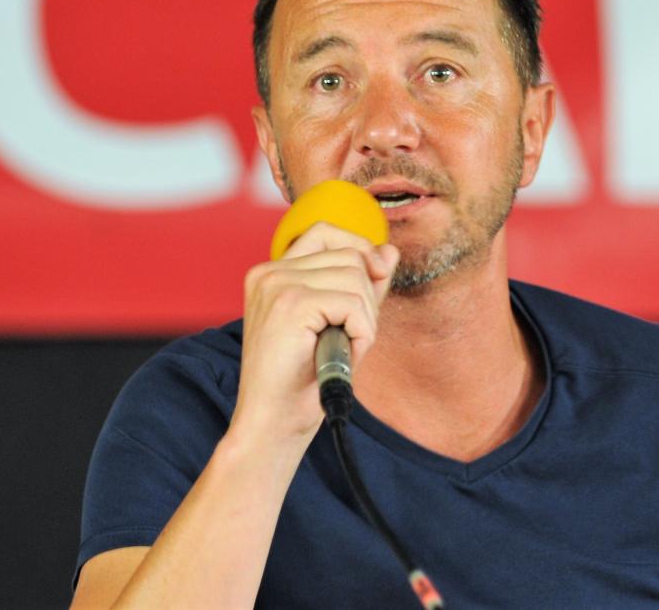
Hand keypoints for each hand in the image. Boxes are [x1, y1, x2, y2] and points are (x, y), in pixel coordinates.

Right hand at [231, 222, 399, 451]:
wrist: (273, 425)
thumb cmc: (302, 381)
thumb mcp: (337, 323)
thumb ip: (361, 285)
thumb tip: (389, 250)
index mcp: (271, 273)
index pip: (326, 232)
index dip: (358, 249)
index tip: (374, 279)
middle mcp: (269, 272)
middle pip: (350, 256)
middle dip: (367, 298)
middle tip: (351, 337)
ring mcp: (276, 285)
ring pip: (356, 278)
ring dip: (365, 319)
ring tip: (344, 348)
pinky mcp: (291, 304)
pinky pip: (353, 303)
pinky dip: (362, 332)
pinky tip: (343, 353)